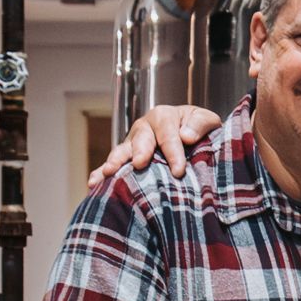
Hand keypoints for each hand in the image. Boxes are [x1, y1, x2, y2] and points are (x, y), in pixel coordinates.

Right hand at [89, 103, 221, 190]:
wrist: (191, 136)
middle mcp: (144, 128)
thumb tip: (186, 136)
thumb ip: (200, 124)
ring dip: (115, 161)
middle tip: (140, 164)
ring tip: (110, 172)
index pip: (168, 134)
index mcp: (164, 116)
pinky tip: (93, 184)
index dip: (173, 152)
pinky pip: (112, 165)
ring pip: (122, 151)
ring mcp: (132, 143)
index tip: (178, 171)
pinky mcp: (126, 158)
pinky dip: (101, 173)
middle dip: (140, 151)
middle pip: (141, 139)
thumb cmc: (198, 129)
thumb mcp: (206, 120)